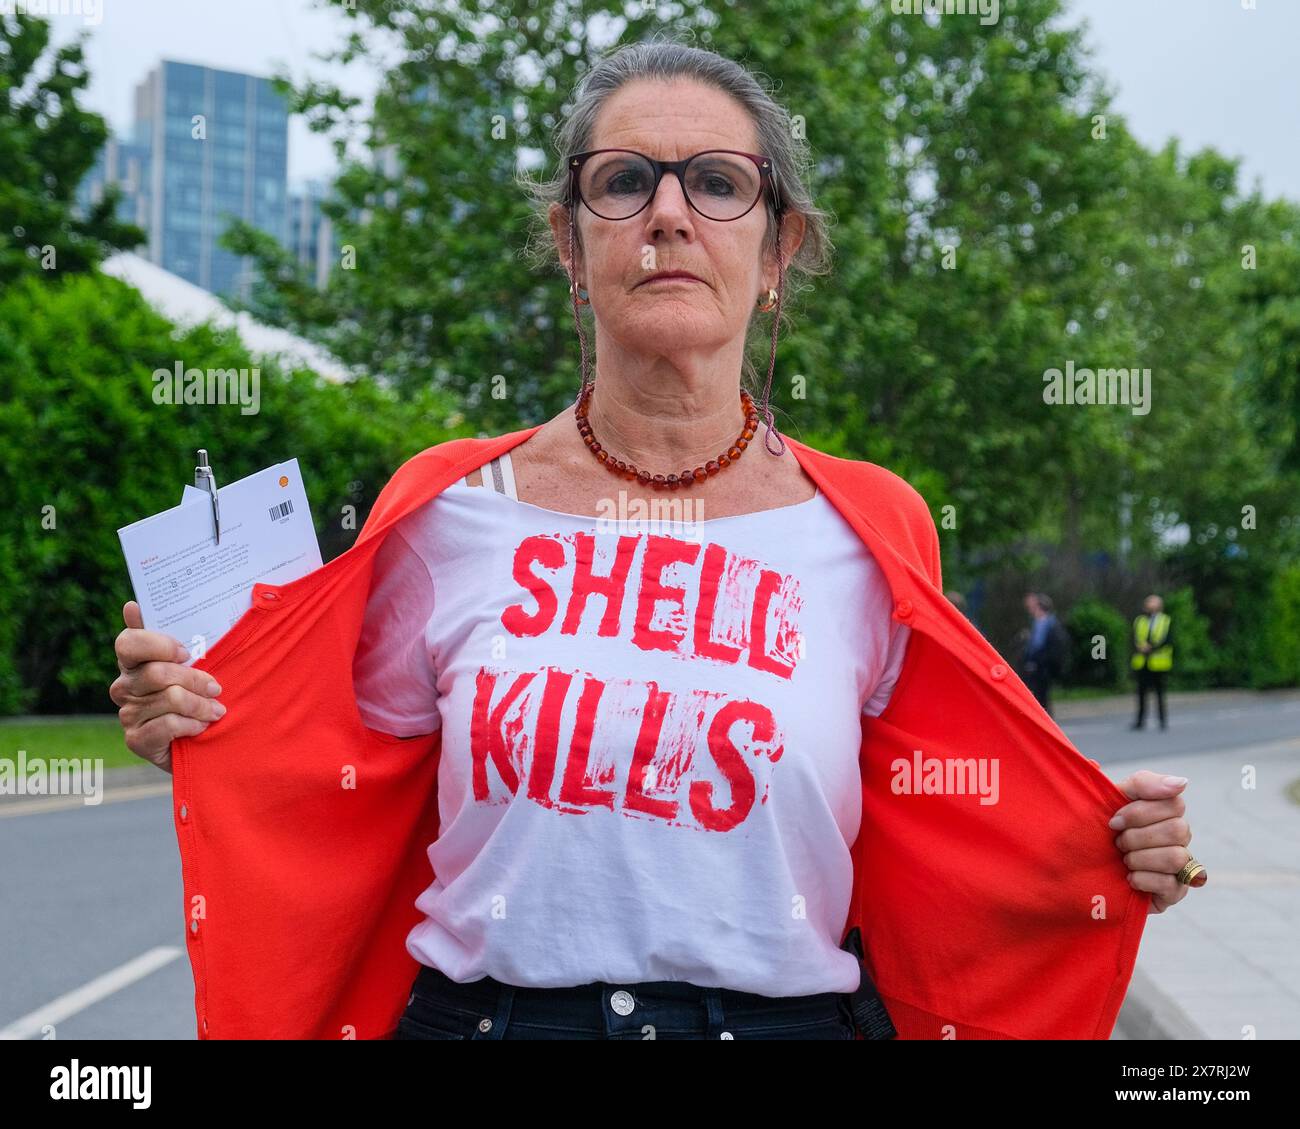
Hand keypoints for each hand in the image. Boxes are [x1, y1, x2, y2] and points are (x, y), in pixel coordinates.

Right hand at [108, 601, 226, 773]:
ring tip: (217, 710)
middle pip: (157, 672)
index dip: (158, 645)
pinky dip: (192, 725)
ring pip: (169, 698)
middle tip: (217, 687)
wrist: (204, 742)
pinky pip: (167, 725)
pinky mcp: (135, 739)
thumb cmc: (200, 693)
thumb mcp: (196, 662)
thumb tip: (134, 604)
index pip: (128, 642)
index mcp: (134, 661)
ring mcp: (127, 713)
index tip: (185, 652)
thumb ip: (175, 633)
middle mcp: (124, 686)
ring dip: (201, 705)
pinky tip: (201, 727)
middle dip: (196, 679)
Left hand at [1109, 770, 1192, 912]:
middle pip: (1177, 830)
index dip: (1140, 812)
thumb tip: (1182, 782)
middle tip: (1116, 842)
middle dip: (1137, 837)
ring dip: (1140, 858)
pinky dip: (1143, 879)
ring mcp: (1180, 865)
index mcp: (1165, 811)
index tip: (1113, 821)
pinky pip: (1171, 885)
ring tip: (1123, 860)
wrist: (1078, 866)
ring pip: (1175, 857)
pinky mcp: (1174, 892)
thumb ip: (1142, 784)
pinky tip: (1128, 878)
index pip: (1175, 803)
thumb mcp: (1110, 798)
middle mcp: (1179, 836)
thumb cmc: (1095, 828)